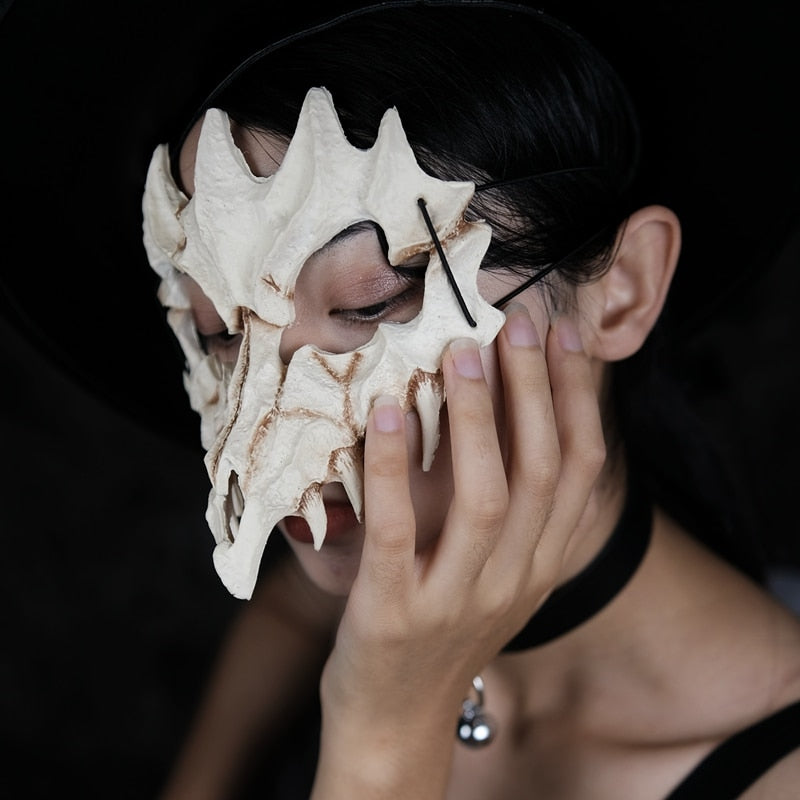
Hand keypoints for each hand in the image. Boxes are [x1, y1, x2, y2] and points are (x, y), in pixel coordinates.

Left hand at [312, 304, 605, 797]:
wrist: (394, 726)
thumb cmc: (442, 636)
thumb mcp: (497, 579)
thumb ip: (515, 517)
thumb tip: (511, 420)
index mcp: (541, 566)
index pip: (579, 471)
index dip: (578, 398)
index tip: (565, 336)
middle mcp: (514, 580)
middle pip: (541, 471)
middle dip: (534, 389)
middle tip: (516, 322)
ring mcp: (456, 600)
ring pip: (486, 496)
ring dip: (476, 418)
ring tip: (462, 352)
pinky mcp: (394, 614)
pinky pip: (399, 531)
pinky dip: (395, 468)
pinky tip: (389, 412)